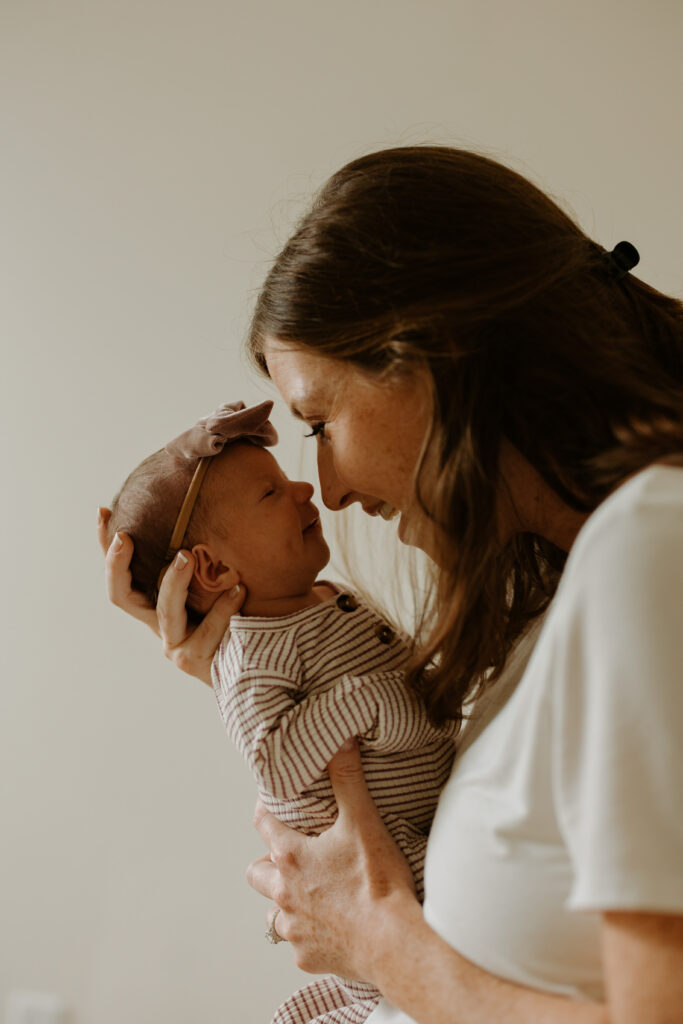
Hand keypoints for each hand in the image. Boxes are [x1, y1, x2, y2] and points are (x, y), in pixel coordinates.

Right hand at [97, 507, 245, 683]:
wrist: (261, 666)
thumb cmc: (241, 615)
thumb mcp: (221, 580)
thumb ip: (214, 552)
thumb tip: (224, 491)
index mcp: (155, 603)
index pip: (121, 572)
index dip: (106, 545)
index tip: (104, 511)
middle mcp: (158, 623)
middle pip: (121, 595)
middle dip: (117, 564)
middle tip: (125, 537)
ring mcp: (175, 644)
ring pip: (165, 611)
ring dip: (173, 581)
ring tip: (185, 556)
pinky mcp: (197, 660)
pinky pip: (206, 632)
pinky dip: (222, 609)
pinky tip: (238, 588)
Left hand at [247, 740, 416, 981]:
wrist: (394, 943)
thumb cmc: (377, 882)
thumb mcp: (364, 821)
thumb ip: (348, 779)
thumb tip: (341, 740)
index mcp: (291, 857)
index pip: (262, 824)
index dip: (266, 809)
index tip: (273, 803)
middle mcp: (284, 894)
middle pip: (256, 874)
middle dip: (268, 864)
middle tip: (293, 856)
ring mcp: (294, 929)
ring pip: (274, 914)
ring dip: (286, 903)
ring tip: (312, 894)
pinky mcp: (308, 957)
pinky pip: (299, 943)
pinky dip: (310, 934)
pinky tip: (332, 928)